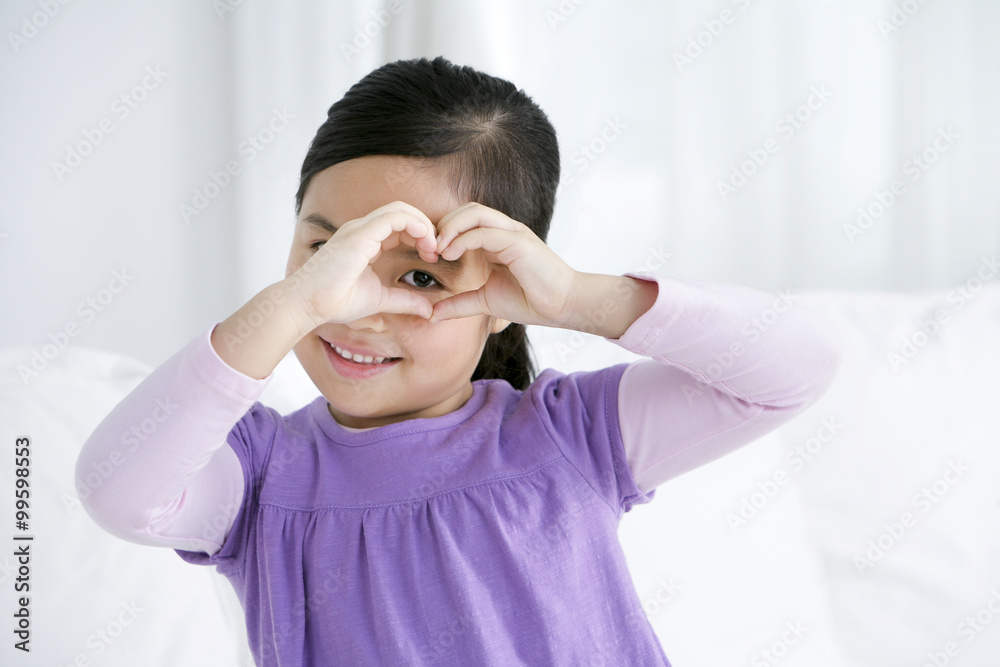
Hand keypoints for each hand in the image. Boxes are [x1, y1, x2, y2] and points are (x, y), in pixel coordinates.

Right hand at [289, 201, 440, 327]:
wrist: (309, 304)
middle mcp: (362, 230)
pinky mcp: (360, 235)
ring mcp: (360, 229)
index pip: (399, 224)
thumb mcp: (381, 300)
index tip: (431, 257)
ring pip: (400, 210)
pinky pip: (394, 217)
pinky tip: (425, 243)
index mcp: (366, 240)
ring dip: (423, 224)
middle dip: (425, 227)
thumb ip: (404, 301)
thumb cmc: (336, 301)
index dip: (421, 236)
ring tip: (432, 248)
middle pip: (403, 212)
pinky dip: (415, 225)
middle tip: (435, 251)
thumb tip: (428, 310)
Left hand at [429, 203, 578, 327]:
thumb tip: (432, 315)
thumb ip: (460, 304)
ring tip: (438, 249)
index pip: (466, 220)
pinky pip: (485, 232)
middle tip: (429, 249)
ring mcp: (513, 233)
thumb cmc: (531, 301)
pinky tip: (451, 254)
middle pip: (467, 209)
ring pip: (475, 212)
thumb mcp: (486, 301)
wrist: (563, 306)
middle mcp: (505, 231)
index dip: (444, 232)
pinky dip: (463, 239)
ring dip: (451, 227)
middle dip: (443, 224)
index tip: (428, 254)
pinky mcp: (519, 242)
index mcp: (497, 240)